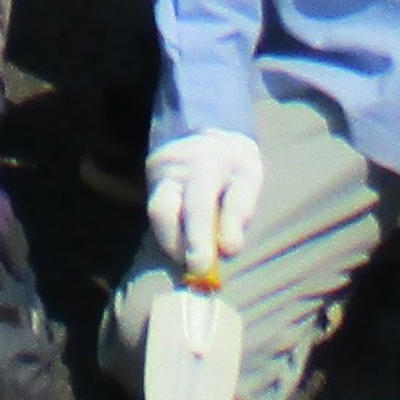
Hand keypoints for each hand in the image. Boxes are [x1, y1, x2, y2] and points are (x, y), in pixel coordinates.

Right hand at [142, 127, 261, 277]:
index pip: (198, 205)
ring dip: (171, 242)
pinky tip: (182, 245)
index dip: (200, 239)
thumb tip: (228, 249)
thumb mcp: (249, 176)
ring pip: (155, 213)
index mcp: (205, 162)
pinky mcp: (150, 183)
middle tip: (196, 272)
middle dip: (179, 245)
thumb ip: (240, 209)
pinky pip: (156, 214)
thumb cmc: (233, 162)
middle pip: (164, 210)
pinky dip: (169, 234)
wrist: (204, 128)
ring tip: (190, 258)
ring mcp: (158, 173)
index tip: (204, 267)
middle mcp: (174, 166)